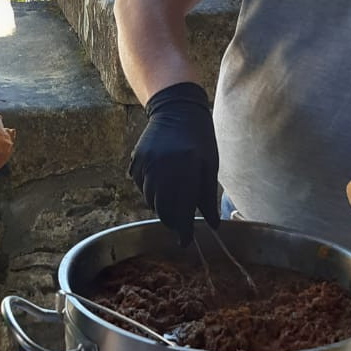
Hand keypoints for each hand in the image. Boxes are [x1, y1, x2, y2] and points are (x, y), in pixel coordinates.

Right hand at [128, 82, 220, 244]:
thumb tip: (213, 226)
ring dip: (161, 207)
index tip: (186, 242)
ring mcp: (146, 164)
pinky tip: (161, 185)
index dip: (183, 230)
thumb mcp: (210, 166)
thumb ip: (208, 197)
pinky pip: (141, 187)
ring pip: (149, 200)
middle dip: (172, 220)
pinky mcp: (137, 161)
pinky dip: (150, 192)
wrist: (176, 108)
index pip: (181, 210)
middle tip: (181, 224)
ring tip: (172, 203)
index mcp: (185, 168)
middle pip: (162, 209)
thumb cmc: (200, 138)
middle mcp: (162, 167)